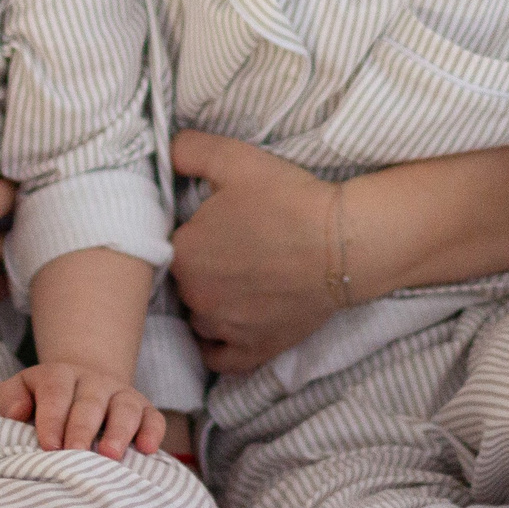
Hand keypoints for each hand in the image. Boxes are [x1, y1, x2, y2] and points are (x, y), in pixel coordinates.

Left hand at [0, 363, 164, 458]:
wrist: (82, 384)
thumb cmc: (43, 402)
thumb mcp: (21, 391)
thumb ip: (9, 399)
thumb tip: (18, 413)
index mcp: (59, 376)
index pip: (55, 391)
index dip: (52, 417)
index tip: (47, 446)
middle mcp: (93, 382)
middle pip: (90, 402)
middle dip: (82, 428)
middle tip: (74, 453)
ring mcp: (120, 395)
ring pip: (125, 408)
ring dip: (119, 431)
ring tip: (109, 456)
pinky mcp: (144, 410)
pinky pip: (153, 418)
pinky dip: (152, 431)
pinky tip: (148, 449)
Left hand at [168, 130, 340, 374]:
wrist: (342, 244)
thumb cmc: (288, 200)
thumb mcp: (234, 158)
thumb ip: (188, 150)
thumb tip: (166, 153)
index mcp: (183, 253)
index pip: (173, 243)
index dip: (195, 231)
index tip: (219, 223)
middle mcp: (196, 297)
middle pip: (184, 281)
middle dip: (202, 266)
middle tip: (235, 248)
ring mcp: (225, 328)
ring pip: (199, 317)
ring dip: (210, 302)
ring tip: (240, 281)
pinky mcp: (254, 350)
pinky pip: (218, 357)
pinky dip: (218, 343)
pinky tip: (230, 324)